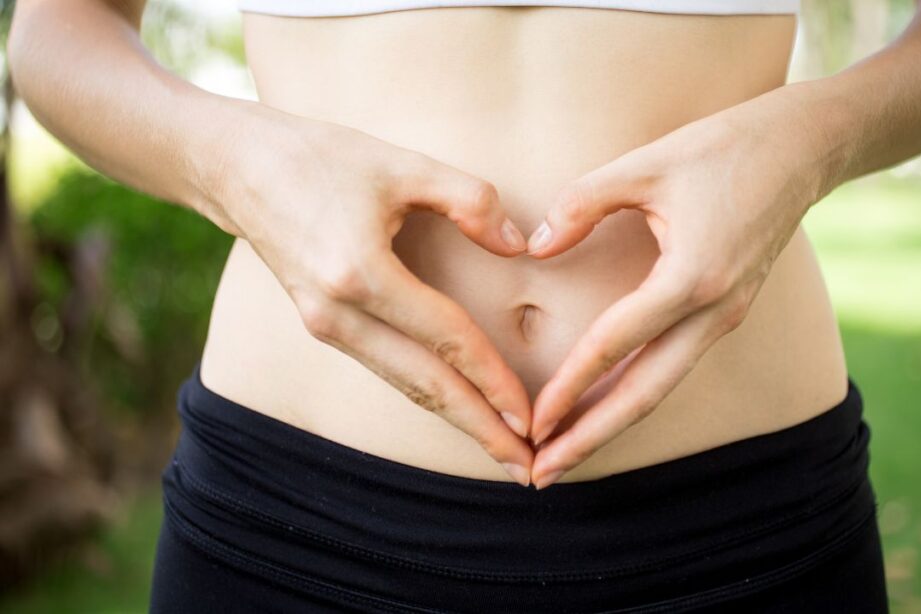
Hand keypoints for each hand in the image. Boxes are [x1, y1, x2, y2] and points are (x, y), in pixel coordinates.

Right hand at [216, 108, 534, 484]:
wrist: (235, 167)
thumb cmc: (320, 157)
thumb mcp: (402, 164)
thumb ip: (469, 200)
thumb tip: (519, 247)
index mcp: (359, 273)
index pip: (445, 339)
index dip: (493, 380)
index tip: (532, 417)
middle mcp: (337, 314)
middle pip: (424, 385)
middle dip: (480, 429)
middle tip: (528, 470)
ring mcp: (324, 325)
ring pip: (404, 384)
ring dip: (456, 419)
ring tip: (502, 451)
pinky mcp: (322, 325)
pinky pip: (386, 367)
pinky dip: (427, 393)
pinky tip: (458, 407)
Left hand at [523, 93, 828, 488]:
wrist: (802, 148)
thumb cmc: (723, 148)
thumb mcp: (645, 164)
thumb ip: (583, 204)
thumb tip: (536, 247)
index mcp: (693, 277)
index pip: (615, 344)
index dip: (569, 386)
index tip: (531, 423)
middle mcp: (714, 310)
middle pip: (644, 394)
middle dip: (590, 437)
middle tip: (542, 475)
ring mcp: (725, 316)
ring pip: (661, 387)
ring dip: (612, 424)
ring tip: (565, 455)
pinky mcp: (726, 312)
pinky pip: (674, 365)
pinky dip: (635, 393)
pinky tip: (604, 407)